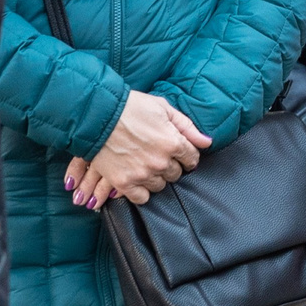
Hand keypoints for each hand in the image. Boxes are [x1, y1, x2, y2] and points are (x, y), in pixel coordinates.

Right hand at [67, 91, 209, 206]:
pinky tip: (137, 179)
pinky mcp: (124, 183)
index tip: (180, 154)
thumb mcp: (163, 109)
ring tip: (145, 164)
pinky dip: (141, 191)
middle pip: (176, 174)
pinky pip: (142, 198)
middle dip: (170, 165)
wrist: (97, 115)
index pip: (192, 159)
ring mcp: (142, 174)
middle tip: (157, 155)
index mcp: (173, 142)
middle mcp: (161, 162)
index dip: (187, 156)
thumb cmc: (131, 107)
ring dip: (155, 177)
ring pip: (160, 186)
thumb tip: (207, 142)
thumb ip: (187, 127)